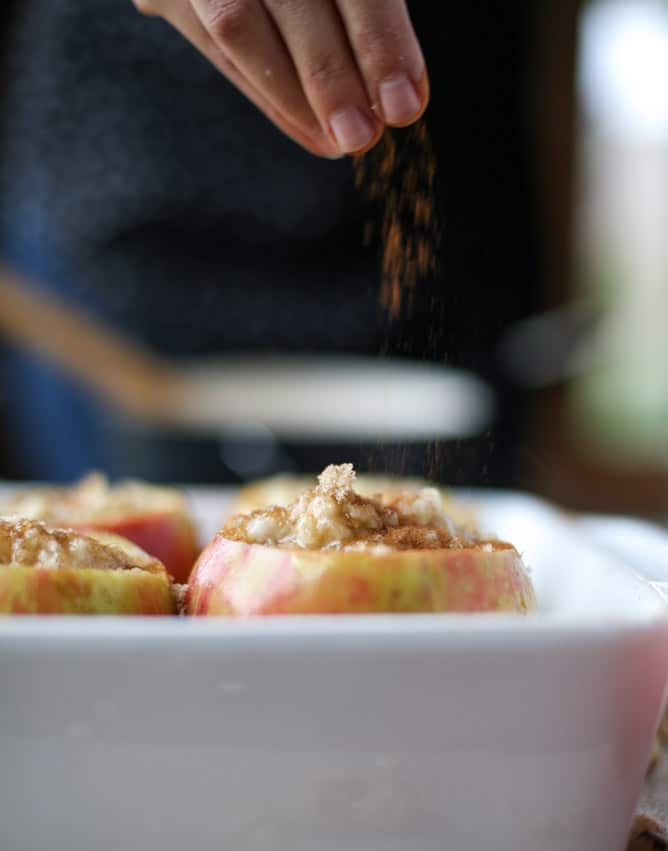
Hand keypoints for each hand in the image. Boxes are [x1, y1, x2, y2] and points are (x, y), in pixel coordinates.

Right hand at [133, 0, 428, 157]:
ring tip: (337, 143)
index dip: (380, 39)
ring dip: (293, 98)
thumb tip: (399, 96)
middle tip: (363, 137)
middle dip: (332, 78)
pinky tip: (308, 129)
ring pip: (238, 25)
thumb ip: (367, 10)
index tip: (405, 104)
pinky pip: (213, 46)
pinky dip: (266, 94)